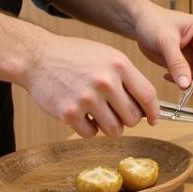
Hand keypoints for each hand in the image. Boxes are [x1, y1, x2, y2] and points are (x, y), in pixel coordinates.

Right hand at [22, 36, 159, 137]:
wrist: (38, 57)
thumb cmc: (76, 57)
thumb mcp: (108, 57)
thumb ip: (128, 78)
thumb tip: (146, 106)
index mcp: (119, 65)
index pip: (147, 95)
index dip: (154, 112)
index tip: (154, 120)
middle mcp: (105, 81)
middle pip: (133, 117)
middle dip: (129, 120)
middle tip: (119, 115)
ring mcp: (86, 98)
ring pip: (115, 130)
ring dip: (111, 127)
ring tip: (102, 116)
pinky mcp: (68, 113)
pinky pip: (91, 134)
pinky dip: (90, 130)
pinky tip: (84, 117)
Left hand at [132, 6, 192, 93]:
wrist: (139, 21)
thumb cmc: (152, 21)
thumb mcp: (164, 41)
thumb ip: (177, 63)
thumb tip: (186, 85)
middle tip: (185, 91)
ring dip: (189, 82)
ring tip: (172, 80)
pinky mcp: (186, 60)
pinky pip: (189, 75)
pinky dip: (180, 80)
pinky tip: (167, 76)